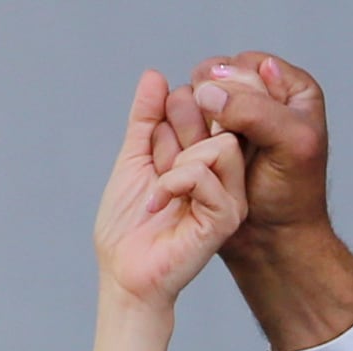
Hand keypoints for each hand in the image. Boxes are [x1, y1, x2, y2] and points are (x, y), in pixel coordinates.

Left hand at [93, 70, 245, 313]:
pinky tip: (159, 205)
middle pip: (220, 117)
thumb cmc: (127, 227)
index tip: (152, 150)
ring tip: (160, 191)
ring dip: (179, 164)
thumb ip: (145, 119)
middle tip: (156, 166)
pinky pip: (208, 176)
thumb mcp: (134, 158)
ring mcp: (229, 197)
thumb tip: (155, 75)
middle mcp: (223, 176)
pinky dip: (174, 183)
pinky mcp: (226, 218)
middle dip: (176, 134)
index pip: (204, 106)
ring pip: (223, 144)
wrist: (124, 272)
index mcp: (206, 159)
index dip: (172, 114)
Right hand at [183, 54, 331, 258]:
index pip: (245, 64)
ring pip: (190, 98)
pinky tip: (192, 161)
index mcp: (290, 88)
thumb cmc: (292, 197)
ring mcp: (229, 119)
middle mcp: (259, 96)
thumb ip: (254, 110)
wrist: (271, 240)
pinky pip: (177, 123)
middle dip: (211, 110)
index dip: (234, 92)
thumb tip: (208, 92)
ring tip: (209, 154)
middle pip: (212, 76)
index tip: (240, 128)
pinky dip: (179, 140)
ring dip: (191, 126)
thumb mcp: (290, 145)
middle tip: (225, 143)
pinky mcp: (206, 140)